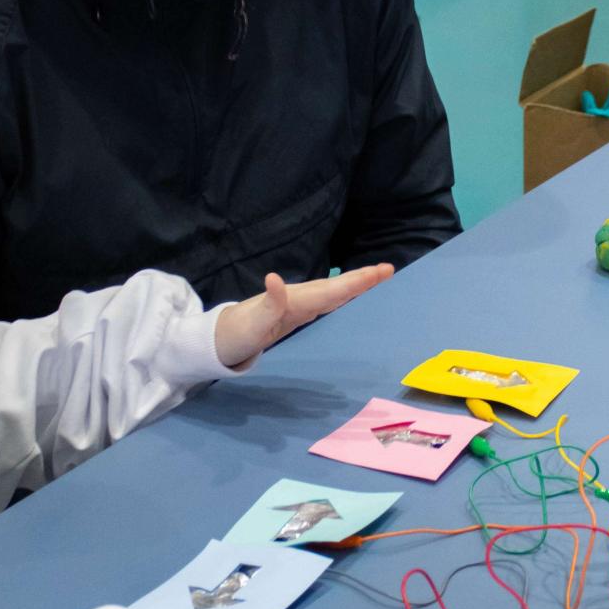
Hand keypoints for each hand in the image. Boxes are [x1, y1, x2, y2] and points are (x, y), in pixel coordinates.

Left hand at [213, 264, 392, 366]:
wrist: (220, 339)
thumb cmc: (236, 335)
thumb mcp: (251, 326)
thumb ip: (268, 305)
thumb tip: (275, 279)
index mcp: (294, 301)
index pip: (332, 291)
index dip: (357, 282)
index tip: (380, 271)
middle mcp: (298, 299)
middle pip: (336, 287)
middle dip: (362, 279)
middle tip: (389, 269)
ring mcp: (296, 305)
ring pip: (332, 292)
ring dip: (354, 285)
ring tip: (378, 277)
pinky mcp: (294, 313)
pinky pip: (325, 302)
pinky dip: (340, 296)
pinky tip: (348, 296)